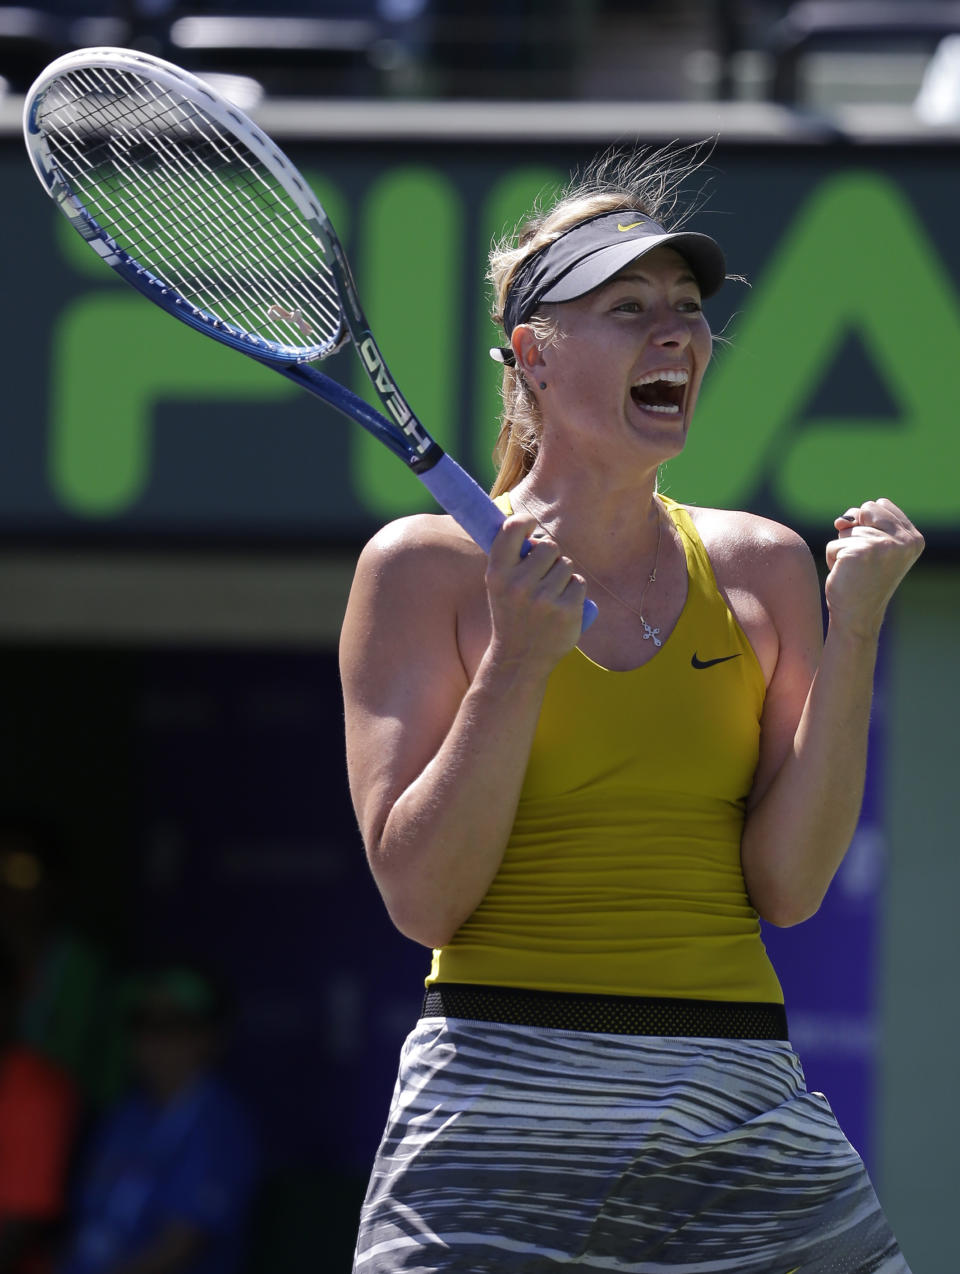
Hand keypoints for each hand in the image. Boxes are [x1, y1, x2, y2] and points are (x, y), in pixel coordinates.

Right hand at [484, 515, 586, 668]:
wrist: (520, 658)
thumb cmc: (511, 613)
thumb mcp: (499, 585)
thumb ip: (510, 557)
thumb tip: (529, 525)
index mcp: (497, 573)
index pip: (512, 528)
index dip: (526, 521)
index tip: (531, 526)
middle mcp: (519, 585)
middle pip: (549, 546)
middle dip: (550, 557)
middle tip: (541, 576)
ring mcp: (544, 599)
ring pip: (567, 565)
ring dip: (563, 576)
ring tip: (549, 596)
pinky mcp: (567, 611)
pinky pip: (579, 583)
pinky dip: (574, 592)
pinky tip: (561, 607)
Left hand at [826, 498, 923, 637]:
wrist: (857, 616)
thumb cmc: (862, 580)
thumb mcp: (872, 545)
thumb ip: (862, 522)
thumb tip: (840, 521)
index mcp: (914, 538)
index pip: (880, 505)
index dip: (867, 524)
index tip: (874, 553)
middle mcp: (904, 541)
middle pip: (864, 510)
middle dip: (854, 533)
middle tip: (863, 562)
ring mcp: (884, 545)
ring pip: (846, 529)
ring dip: (842, 549)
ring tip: (855, 570)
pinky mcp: (861, 552)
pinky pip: (833, 544)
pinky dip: (832, 559)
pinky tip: (845, 575)